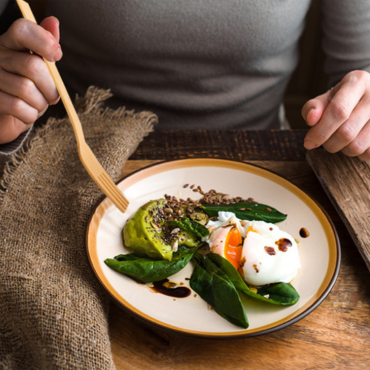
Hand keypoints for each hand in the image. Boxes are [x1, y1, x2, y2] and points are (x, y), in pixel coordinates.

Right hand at [0, 16, 61, 144]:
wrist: (9, 114)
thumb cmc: (29, 86)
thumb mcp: (41, 66)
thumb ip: (46, 46)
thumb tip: (53, 22)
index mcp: (10, 43)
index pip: (22, 29)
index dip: (44, 42)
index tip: (56, 57)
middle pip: (32, 66)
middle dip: (51, 87)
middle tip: (53, 96)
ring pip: (26, 89)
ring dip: (41, 103)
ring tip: (39, 104)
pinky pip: (18, 107)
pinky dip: (30, 115)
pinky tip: (29, 113)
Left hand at [302, 70, 369, 160]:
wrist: (369, 97)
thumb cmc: (342, 100)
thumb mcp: (326, 98)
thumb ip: (313, 107)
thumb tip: (310, 119)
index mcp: (358, 82)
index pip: (338, 110)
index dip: (320, 131)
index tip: (308, 143)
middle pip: (346, 132)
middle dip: (329, 143)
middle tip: (325, 141)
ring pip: (357, 146)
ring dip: (343, 150)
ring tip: (341, 141)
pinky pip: (369, 153)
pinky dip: (358, 154)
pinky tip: (356, 142)